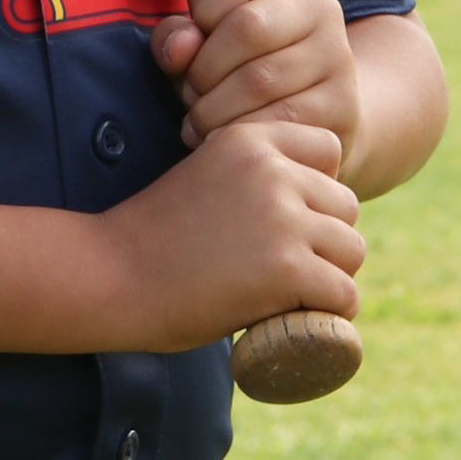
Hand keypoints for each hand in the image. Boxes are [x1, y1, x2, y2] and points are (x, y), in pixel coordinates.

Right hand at [103, 120, 364, 353]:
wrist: (109, 275)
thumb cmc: (151, 237)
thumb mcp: (205, 177)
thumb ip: (251, 178)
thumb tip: (305, 206)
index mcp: (250, 140)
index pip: (328, 150)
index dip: (316, 189)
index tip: (286, 221)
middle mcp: (273, 170)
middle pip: (344, 206)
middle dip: (325, 239)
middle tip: (285, 269)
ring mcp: (282, 218)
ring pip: (351, 250)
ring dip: (330, 277)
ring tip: (291, 296)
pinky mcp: (287, 268)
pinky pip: (343, 293)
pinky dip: (330, 314)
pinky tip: (299, 318)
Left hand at [153, 0, 362, 171]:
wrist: (315, 112)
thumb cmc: (242, 70)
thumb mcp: (206, 43)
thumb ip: (178, 36)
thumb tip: (179, 50)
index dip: (201, 12)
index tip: (195, 45)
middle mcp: (319, 8)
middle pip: (246, 28)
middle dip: (203, 70)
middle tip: (191, 96)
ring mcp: (336, 56)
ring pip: (260, 80)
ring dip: (214, 110)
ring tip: (200, 122)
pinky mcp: (342, 104)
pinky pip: (279, 120)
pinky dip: (241, 134)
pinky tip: (224, 139)